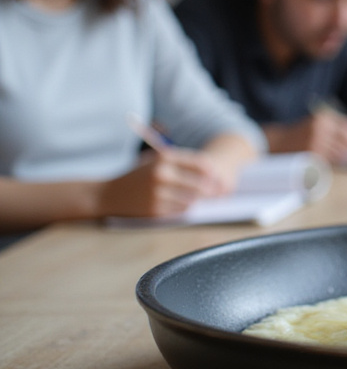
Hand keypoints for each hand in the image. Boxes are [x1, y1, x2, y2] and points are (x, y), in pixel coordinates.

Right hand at [98, 148, 233, 217]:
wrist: (109, 194)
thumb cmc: (139, 176)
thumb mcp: (156, 161)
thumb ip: (181, 162)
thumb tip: (212, 170)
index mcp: (165, 158)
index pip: (201, 164)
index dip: (212, 172)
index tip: (215, 177)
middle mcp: (162, 174)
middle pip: (201, 183)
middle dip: (210, 189)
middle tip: (214, 192)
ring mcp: (158, 193)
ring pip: (193, 199)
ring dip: (195, 200)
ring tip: (191, 197)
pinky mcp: (155, 209)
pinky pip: (181, 210)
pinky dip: (183, 208)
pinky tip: (176, 204)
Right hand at [264, 110, 346, 163]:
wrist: (277, 142)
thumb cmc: (300, 134)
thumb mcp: (317, 124)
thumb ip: (335, 129)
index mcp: (324, 118)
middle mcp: (322, 128)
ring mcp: (317, 142)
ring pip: (341, 153)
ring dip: (341, 157)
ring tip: (333, 156)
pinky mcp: (313, 155)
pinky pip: (330, 161)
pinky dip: (332, 162)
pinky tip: (326, 160)